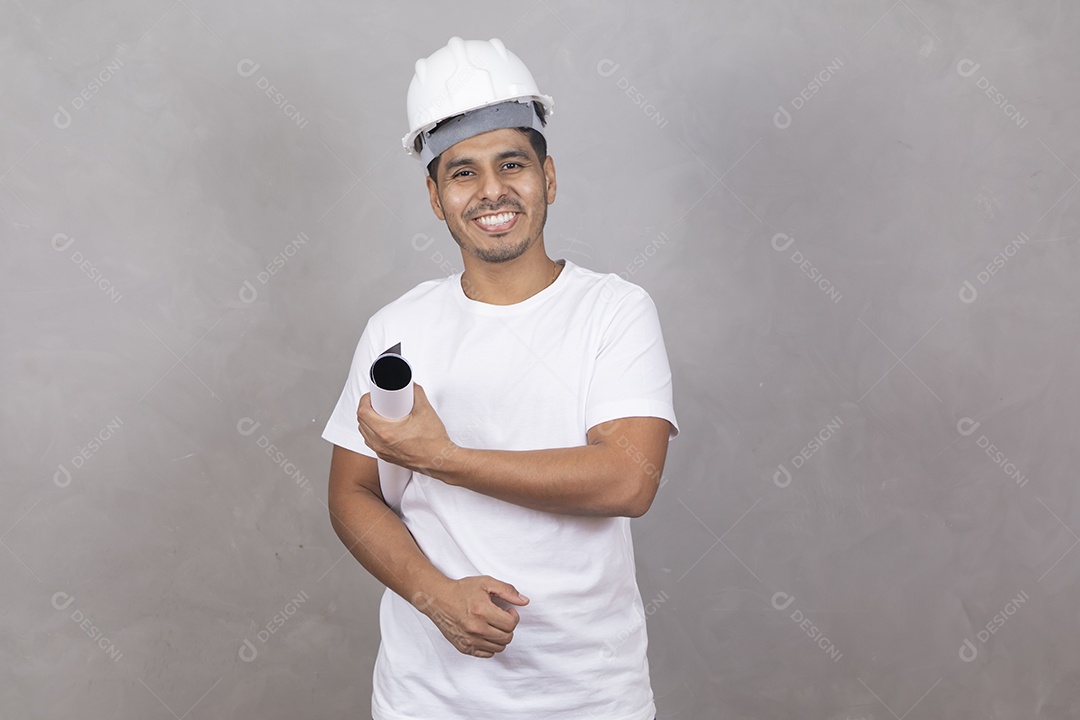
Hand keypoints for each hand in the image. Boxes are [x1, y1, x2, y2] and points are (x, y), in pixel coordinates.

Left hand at [357, 383, 455, 474]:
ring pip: (365, 434)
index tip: (372, 396)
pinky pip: (372, 443)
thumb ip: (417, 393)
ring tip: (379, 414)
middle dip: (367, 409)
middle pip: (361, 422)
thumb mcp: (425, 410)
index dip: (365, 400)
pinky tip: (384, 428)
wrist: (440, 460)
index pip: (363, 412)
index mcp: (385, 432)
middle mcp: (380, 443)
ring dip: (368, 422)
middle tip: (377, 402)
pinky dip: (373, 433)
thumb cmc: (433, 441)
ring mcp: (383, 452)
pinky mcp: (387, 457)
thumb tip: (411, 386)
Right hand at [411, 576, 529, 657]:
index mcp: (482, 611)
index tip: (508, 611)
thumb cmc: (462, 590)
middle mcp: (475, 628)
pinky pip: (486, 654)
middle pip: (507, 638)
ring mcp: (469, 640)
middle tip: (501, 617)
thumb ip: (507, 590)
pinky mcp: (464, 647)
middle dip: (508, 627)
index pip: (511, 624)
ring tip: (493, 624)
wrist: (438, 599)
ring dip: (500, 637)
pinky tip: (486, 633)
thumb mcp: (486, 583)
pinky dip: (490, 645)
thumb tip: (524, 601)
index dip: (514, 617)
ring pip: (498, 648)